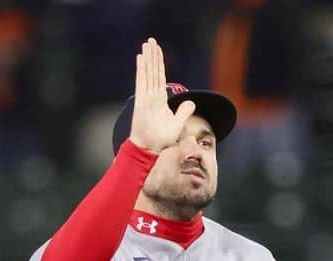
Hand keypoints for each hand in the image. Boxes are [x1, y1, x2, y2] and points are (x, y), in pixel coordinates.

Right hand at [129, 38, 194, 153]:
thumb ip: (183, 112)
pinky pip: (141, 80)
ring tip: (147, 43)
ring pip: (148, 72)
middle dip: (153, 55)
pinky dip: (141, 68)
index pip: (160, 77)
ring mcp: (146, 96)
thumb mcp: (177, 124)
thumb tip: (192, 102)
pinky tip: (141, 57)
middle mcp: (152, 95)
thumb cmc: (162, 139)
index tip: (158, 51)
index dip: (159, 64)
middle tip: (151, 40)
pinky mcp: (141, 100)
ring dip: (148, 57)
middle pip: (153, 71)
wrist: (151, 147)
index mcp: (160, 99)